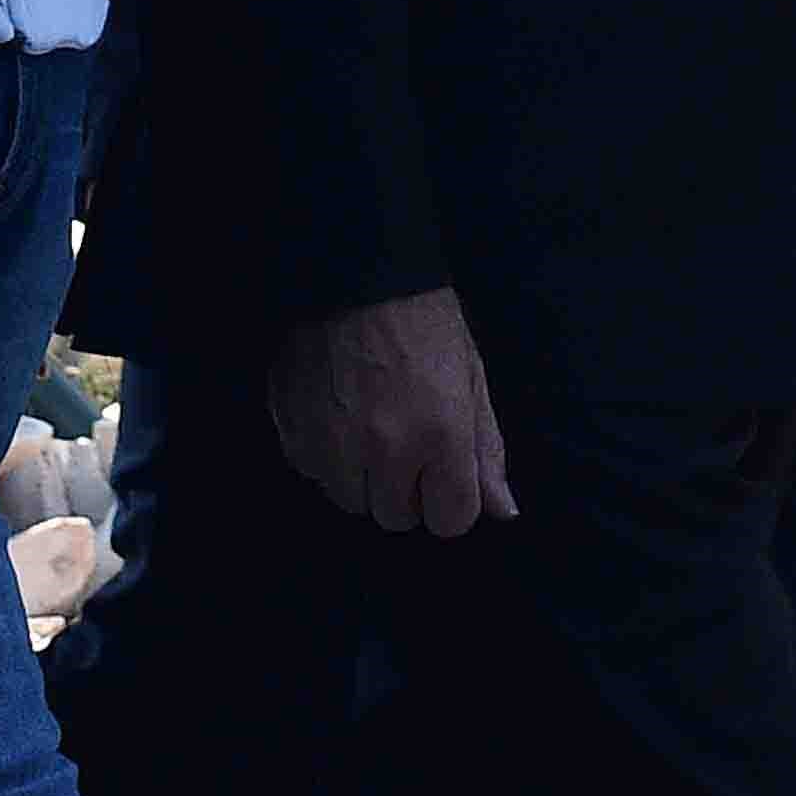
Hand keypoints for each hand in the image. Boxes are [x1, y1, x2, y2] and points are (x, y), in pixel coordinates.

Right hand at [271, 287, 515, 538]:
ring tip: (370, 423)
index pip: (449, 521)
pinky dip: (327, 455)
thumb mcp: (471, 379)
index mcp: (440, 435)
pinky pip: (313, 472)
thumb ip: (485, 451)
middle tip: (406, 439)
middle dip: (405, 489)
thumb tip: (502, 511)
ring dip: (363, 476)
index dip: (450, 498)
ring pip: (350, 500)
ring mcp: (332, 445)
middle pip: (396, 517)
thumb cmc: (425, 323)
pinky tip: (338, 413)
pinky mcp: (292, 433)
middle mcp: (384, 449)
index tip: (444, 472)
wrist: (355, 274)